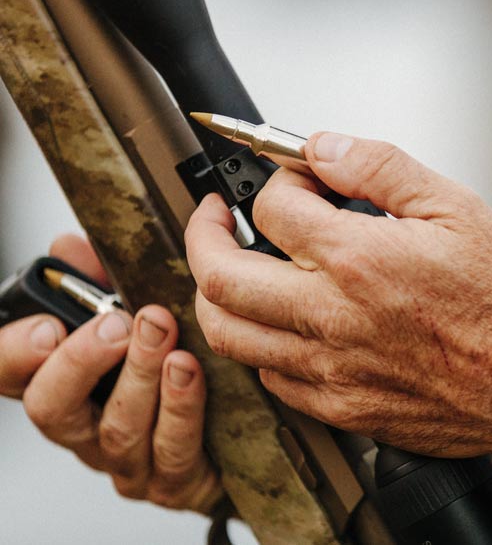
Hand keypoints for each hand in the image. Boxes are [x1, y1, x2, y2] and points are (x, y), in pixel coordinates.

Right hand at [0, 235, 222, 511]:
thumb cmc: (169, 367)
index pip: (8, 373)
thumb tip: (73, 248)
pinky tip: (191, 374)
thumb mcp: (130, 315)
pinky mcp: (169, 481)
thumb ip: (98, 282)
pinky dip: (182, 409)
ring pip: (118, 430)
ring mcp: (123, 461)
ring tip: (168, 340)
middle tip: (117, 324)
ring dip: (142, 378)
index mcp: (60, 385)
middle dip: (84, 361)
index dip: (15, 353)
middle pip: (52, 407)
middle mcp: (81, 429)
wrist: (231, 434)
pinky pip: (170, 451)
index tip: (46, 325)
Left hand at [188, 133, 491, 457]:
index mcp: (359, 260)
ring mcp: (331, 370)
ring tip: (232, 270)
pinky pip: (269, 380)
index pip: (273, 208)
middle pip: (220, 276)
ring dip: (217, 294)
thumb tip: (324, 147)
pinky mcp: (342, 408)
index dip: (277, 183)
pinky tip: (283, 325)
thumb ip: (382, 167)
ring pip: (230, 335)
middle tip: (215, 218)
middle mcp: (332, 318)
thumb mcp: (458, 208)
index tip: (295, 181)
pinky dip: (260, 345)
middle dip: (204, 234)